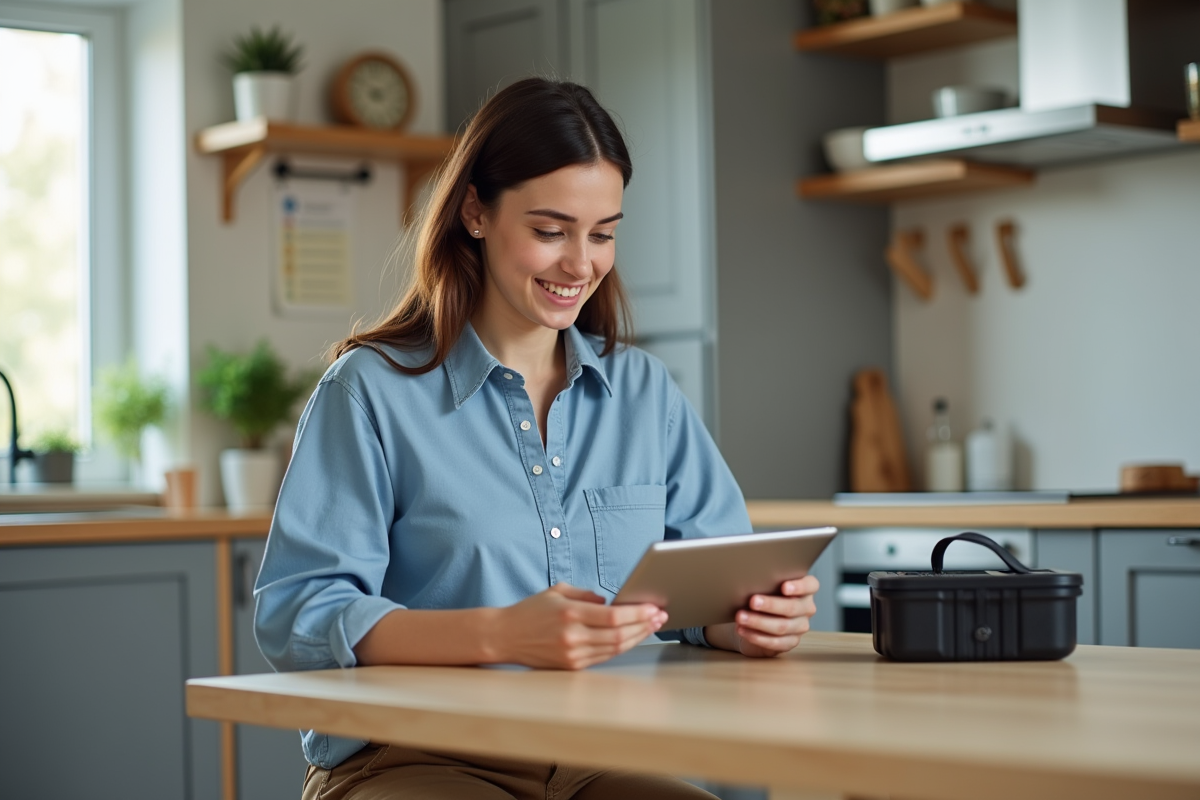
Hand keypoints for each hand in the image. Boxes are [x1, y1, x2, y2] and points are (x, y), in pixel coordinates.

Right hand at [487, 583, 666, 669]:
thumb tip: (611, 603)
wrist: (505, 636)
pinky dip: (621, 647)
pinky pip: (604, 657)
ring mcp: (572, 654)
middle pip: (619, 635)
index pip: (613, 616)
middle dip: (644, 626)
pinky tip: (632, 638)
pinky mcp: (571, 666)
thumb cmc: (531, 610)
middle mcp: (572, 636)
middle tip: (660, 617)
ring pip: (615, 648)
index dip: (638, 613)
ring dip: (637, 638)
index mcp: (570, 613)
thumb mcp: (556, 591)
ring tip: (652, 627)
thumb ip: (586, 594)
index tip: (654, 608)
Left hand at [704, 575, 818, 657]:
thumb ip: (767, 581)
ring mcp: (800, 627)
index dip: (799, 586)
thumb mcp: (767, 584)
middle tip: (752, 601)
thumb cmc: (764, 594)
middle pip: (792, 607)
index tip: (784, 587)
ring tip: (741, 617)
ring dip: (758, 622)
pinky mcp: (790, 642)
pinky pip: (775, 642)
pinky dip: (756, 636)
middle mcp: (806, 608)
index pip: (810, 585)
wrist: (758, 619)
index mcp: (806, 589)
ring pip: (782, 626)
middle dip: (770, 604)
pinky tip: (743, 630)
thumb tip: (748, 577)